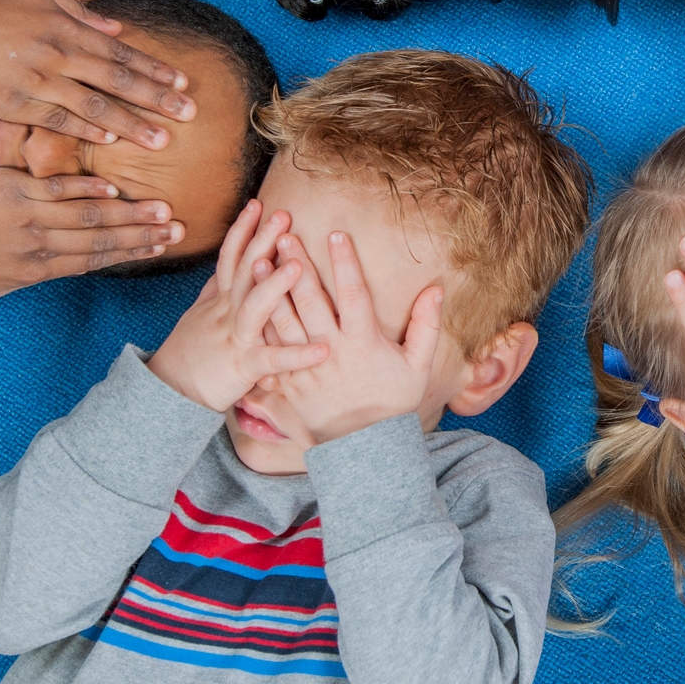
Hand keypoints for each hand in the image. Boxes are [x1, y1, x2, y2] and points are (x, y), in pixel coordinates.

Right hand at [0, 0, 194, 150]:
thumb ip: (81, 13)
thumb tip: (118, 27)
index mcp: (69, 29)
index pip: (122, 53)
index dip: (155, 69)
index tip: (184, 83)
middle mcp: (60, 54)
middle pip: (118, 80)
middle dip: (157, 98)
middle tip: (190, 114)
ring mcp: (37, 80)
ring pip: (94, 105)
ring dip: (131, 124)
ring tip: (160, 140)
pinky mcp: (14, 102)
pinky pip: (56, 119)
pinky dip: (84, 129)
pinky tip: (109, 139)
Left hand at [0, 169, 182, 295]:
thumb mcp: (3, 279)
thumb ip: (41, 268)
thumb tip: (74, 262)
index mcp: (38, 270)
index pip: (96, 259)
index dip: (133, 253)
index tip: (163, 247)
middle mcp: (37, 245)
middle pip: (101, 239)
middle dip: (143, 234)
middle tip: (177, 227)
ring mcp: (26, 217)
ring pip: (87, 215)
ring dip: (127, 212)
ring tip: (159, 207)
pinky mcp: (11, 190)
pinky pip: (57, 188)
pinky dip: (86, 189)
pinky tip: (113, 188)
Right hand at [147, 201, 327, 410]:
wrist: (169, 393)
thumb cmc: (191, 352)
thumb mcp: (200, 315)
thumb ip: (216, 289)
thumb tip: (226, 264)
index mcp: (221, 300)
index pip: (231, 257)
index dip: (243, 230)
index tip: (257, 202)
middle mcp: (227, 312)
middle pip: (244, 271)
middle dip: (262, 241)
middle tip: (283, 214)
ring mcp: (235, 337)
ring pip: (255, 308)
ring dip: (275, 286)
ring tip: (298, 266)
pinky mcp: (243, 366)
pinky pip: (273, 360)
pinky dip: (297, 355)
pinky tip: (323, 349)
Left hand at [271, 231, 443, 446]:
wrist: (362, 449)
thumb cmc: (393, 404)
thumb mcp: (418, 367)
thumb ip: (427, 326)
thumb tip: (436, 288)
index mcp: (363, 343)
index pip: (354, 294)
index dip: (345, 263)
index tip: (337, 234)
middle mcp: (331, 352)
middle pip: (310, 301)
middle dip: (298, 265)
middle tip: (284, 235)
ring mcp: (306, 368)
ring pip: (283, 322)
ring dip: (270, 291)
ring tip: (258, 261)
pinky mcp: (288, 383)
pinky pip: (270, 350)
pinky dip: (259, 325)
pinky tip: (248, 304)